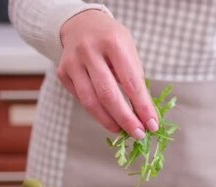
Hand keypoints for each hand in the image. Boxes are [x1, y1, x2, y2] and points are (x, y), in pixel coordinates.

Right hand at [57, 10, 157, 138]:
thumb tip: (145, 115)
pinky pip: (81, 99)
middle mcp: (90, 51)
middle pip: (108, 95)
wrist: (82, 24)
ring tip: (122, 131)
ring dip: (109, 121)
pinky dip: (96, 112)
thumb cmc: (112, 41)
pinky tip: (108, 118)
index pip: (131, 82)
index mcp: (113, 42)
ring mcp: (73, 62)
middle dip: (125, 119)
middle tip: (138, 134)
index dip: (142, 107)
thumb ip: (135, 79)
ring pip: (91, 101)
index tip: (152, 124)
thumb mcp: (129, 51)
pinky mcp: (63, 73)